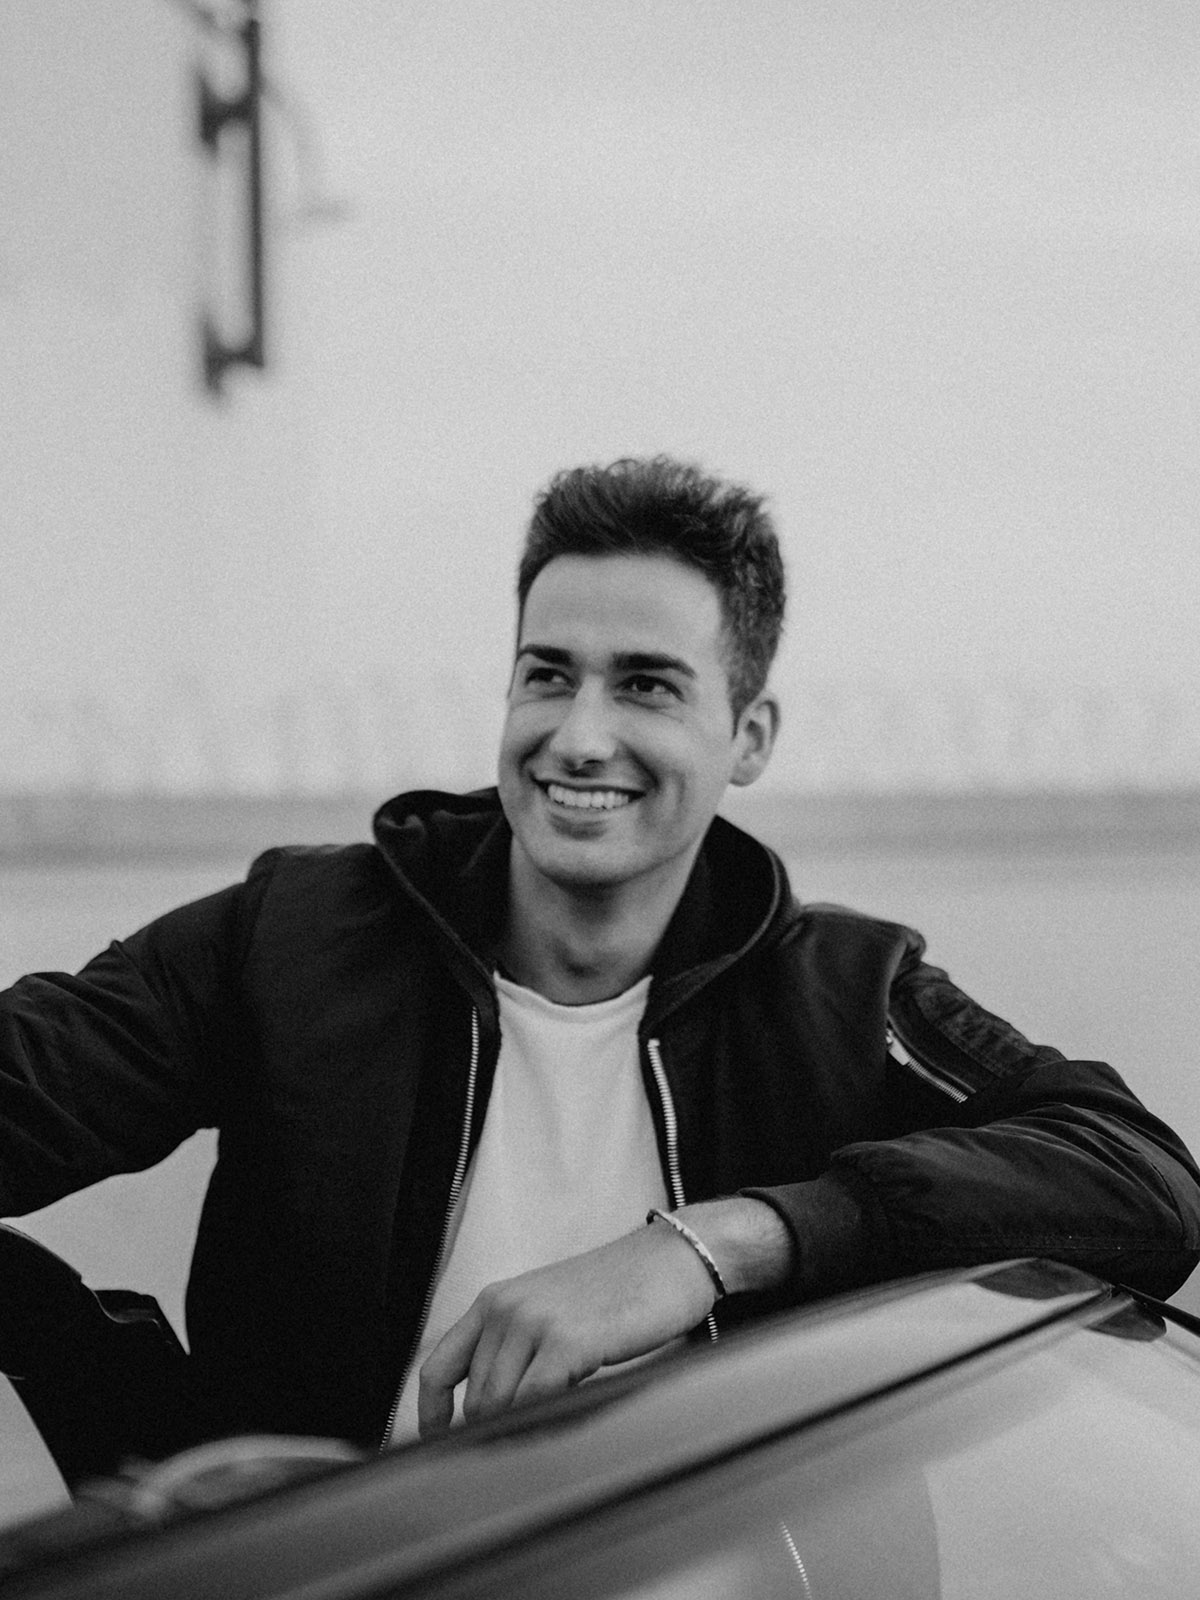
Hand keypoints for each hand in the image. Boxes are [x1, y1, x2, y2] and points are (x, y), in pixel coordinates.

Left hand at [416, 1222, 716, 1437]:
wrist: (672, 1259)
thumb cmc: (620, 1290)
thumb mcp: (551, 1310)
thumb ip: (515, 1349)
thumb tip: (491, 1412)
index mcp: (495, 1299)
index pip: (438, 1369)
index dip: (431, 1417)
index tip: (440, 1444)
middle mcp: (506, 1308)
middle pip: (474, 1399)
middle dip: (492, 1430)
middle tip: (522, 1443)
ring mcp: (534, 1323)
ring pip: (499, 1406)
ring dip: (519, 1431)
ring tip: (550, 1432)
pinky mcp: (566, 1342)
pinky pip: (534, 1403)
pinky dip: (541, 1425)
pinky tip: (562, 1424)